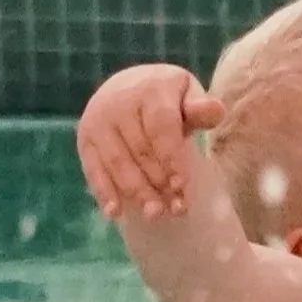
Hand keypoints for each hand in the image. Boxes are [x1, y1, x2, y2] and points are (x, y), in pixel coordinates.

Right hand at [76, 63, 222, 220]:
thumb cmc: (168, 98)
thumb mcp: (188, 95)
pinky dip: (103, 191)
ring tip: (156, 214)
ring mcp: (97, 122)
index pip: (161, 127)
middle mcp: (117, 103)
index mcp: (149, 90)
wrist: (129, 86)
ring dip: (136, 191)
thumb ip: (200, 108)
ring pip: (117, 162)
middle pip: (140, 149)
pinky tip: (115, 213)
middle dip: (158, 182)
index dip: (171, 157)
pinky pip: (92, 167)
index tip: (182, 185)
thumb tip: (217, 109)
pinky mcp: (85, 139)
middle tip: (176, 209)